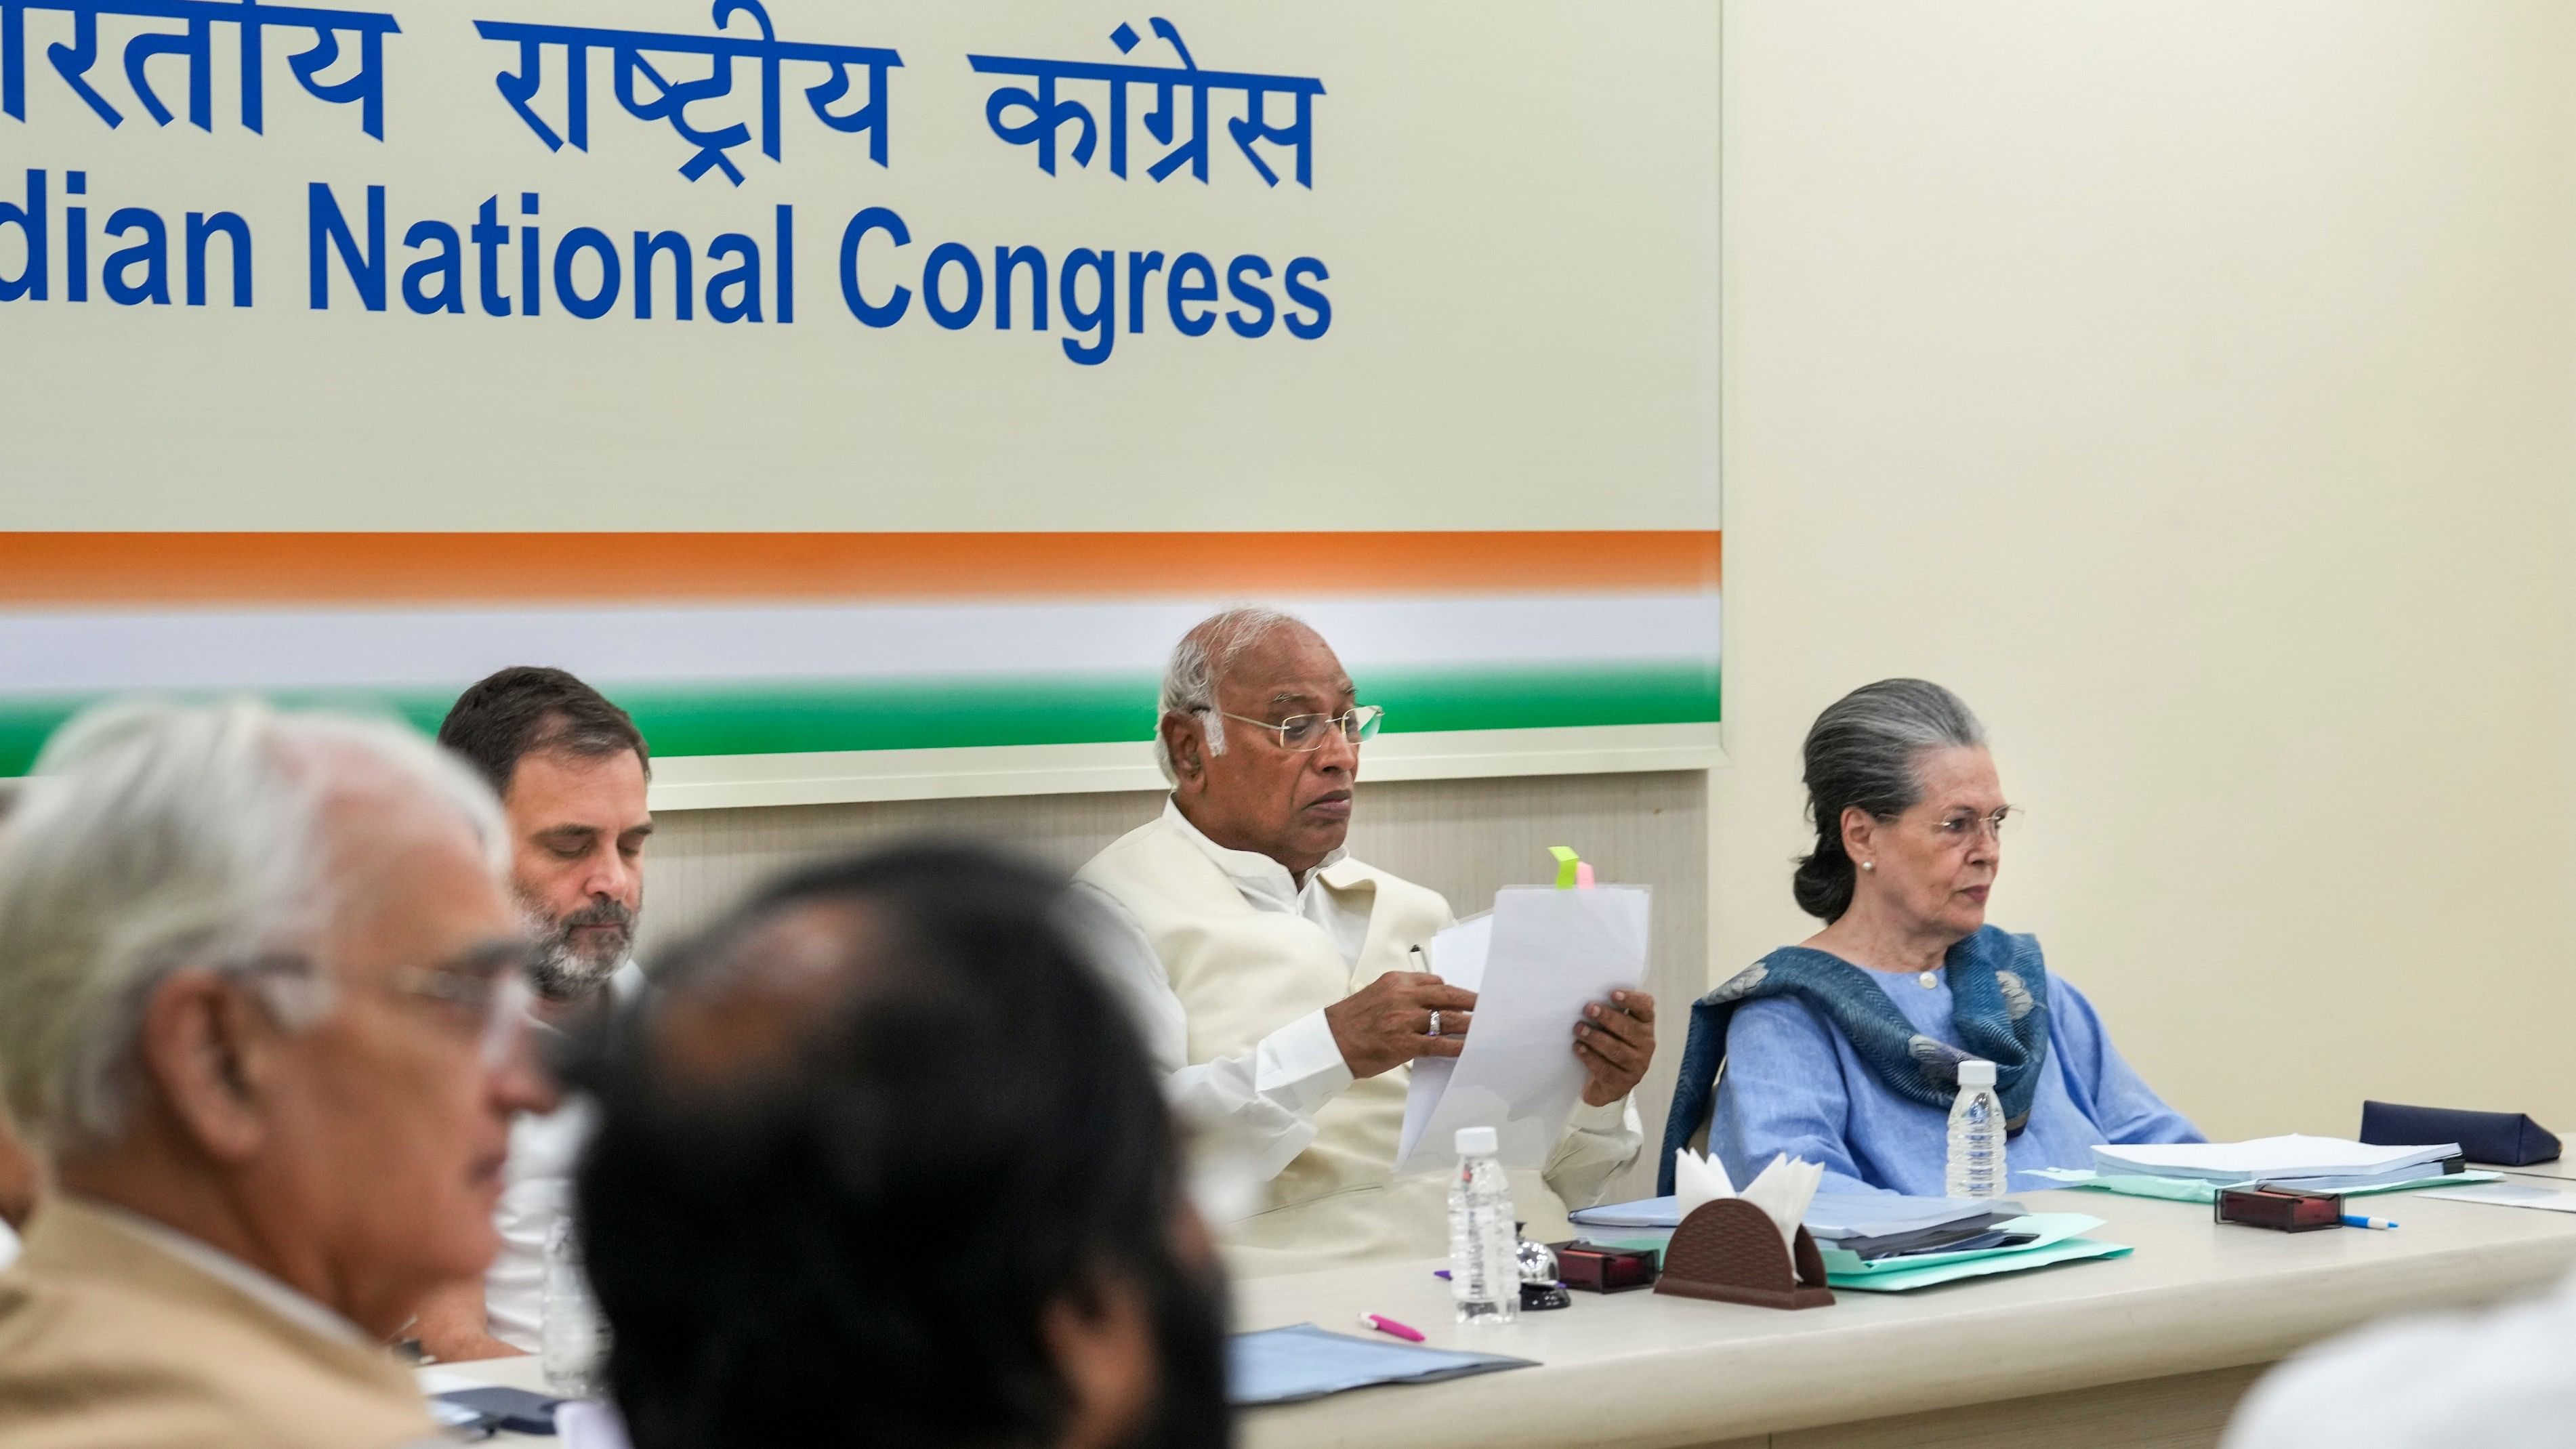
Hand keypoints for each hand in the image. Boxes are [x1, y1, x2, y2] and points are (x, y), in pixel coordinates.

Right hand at [1323, 972, 1478, 1079]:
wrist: (1329, 1042)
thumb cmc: (1352, 1020)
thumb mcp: (1377, 993)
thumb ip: (1403, 993)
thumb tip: (1431, 998)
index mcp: (1396, 981)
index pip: (1435, 982)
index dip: (1454, 992)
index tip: (1467, 997)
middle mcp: (1403, 996)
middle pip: (1448, 996)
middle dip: (1471, 1002)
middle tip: (1489, 1006)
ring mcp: (1405, 1020)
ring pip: (1448, 1019)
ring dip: (1469, 1024)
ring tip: (1484, 1028)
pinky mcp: (1405, 1044)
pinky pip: (1439, 1044)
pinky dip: (1456, 1046)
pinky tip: (1467, 1049)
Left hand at [1574, 989, 1654, 1107]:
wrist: (1608, 1083)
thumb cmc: (1611, 1044)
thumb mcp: (1614, 1028)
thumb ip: (1610, 1012)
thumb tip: (1590, 997)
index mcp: (1645, 1025)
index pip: (1645, 1008)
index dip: (1632, 1000)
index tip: (1613, 994)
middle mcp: (1646, 1044)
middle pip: (1629, 1028)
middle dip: (1607, 1017)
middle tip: (1588, 1008)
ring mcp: (1637, 1066)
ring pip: (1617, 1050)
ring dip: (1596, 1038)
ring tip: (1579, 1029)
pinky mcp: (1624, 1083)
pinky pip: (1606, 1069)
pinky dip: (1590, 1057)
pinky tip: (1578, 1048)